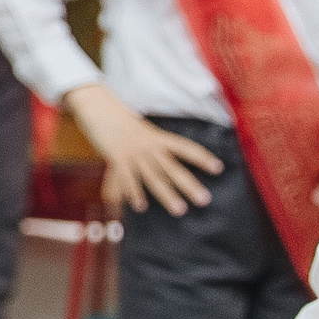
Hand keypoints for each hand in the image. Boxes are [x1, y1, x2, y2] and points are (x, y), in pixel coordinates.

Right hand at [66, 85, 223, 214]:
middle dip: (189, 185)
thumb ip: (152, 148)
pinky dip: (134, 193)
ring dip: (167, 194)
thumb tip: (162, 166)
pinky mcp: (116, 157)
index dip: (202, 157)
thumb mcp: (141, 132)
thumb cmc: (121, 122)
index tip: (218, 168)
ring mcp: (133, 153)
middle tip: (204, 200)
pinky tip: (141, 206)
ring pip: (154, 176)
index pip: (186, 147)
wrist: (99, 108)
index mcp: (158, 137)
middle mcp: (149, 146)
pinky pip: (127, 178)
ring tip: (180, 210)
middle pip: (172, 168)